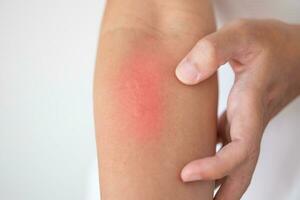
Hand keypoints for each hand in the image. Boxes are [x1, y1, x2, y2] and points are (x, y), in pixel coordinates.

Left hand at [175, 19, 299, 199]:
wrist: (295, 49)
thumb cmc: (271, 42)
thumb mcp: (241, 34)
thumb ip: (213, 50)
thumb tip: (185, 75)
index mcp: (251, 107)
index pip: (239, 151)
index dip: (215, 168)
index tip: (186, 174)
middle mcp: (251, 122)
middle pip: (241, 170)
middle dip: (223, 194)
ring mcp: (248, 123)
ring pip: (235, 161)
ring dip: (219, 181)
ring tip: (194, 194)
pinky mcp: (242, 118)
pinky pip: (228, 145)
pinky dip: (215, 158)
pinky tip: (197, 157)